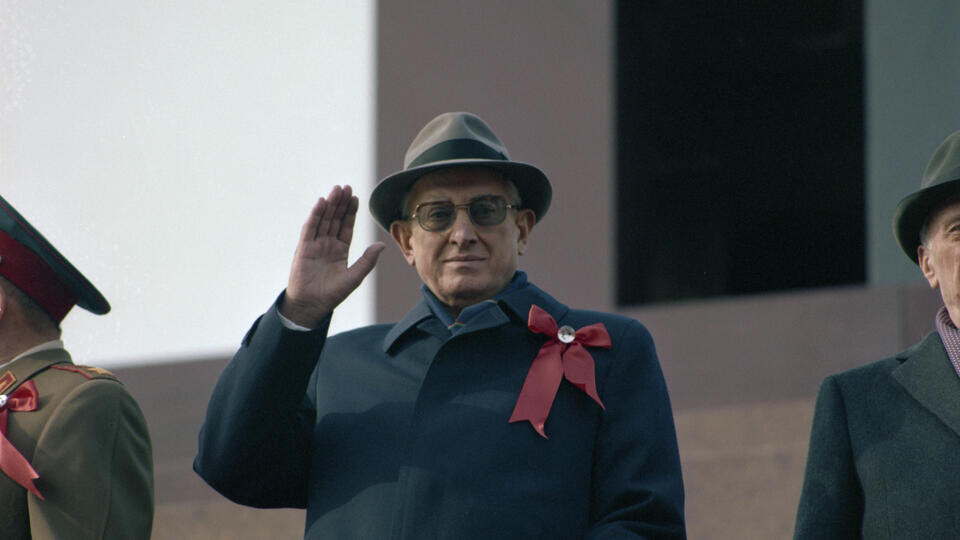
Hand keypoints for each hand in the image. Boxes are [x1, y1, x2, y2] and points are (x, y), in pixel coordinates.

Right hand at [280, 185, 384, 326]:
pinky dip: (315, 215)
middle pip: (335, 219)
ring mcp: (315, 245)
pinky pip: (310, 228)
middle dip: (341, 203)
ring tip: (336, 190)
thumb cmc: (332, 294)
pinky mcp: (304, 248)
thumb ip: (367, 260)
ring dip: (329, 205)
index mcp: (340, 249)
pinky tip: (321, 203)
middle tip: (346, 187)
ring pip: (323, 220)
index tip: (356, 197)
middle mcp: (327, 244)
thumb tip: (382, 244)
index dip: (350, 212)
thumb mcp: (355, 277)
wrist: (311, 306)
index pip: (346, 226)